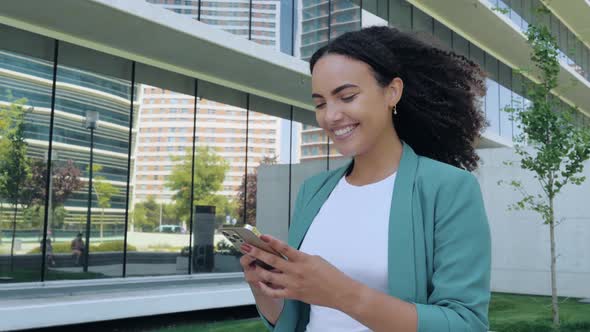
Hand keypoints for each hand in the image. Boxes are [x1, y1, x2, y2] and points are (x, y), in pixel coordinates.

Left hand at [241, 235, 358, 309]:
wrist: (340, 292)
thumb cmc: (330, 274)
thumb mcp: (315, 259)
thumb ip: (299, 258)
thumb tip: (286, 256)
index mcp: (303, 259)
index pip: (284, 247)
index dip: (271, 241)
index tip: (261, 236)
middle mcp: (296, 271)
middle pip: (272, 261)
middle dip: (257, 253)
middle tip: (246, 248)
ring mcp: (293, 283)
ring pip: (270, 276)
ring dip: (258, 270)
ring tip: (250, 264)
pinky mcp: (293, 294)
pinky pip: (275, 292)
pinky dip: (266, 288)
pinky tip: (260, 284)